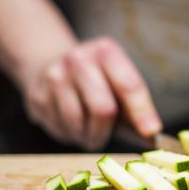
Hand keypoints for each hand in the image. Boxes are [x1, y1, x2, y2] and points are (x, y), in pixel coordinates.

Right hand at [22, 37, 161, 150]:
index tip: (151, 132)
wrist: (48, 62)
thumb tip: (150, 134)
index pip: (128, 85)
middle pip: (103, 108)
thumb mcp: (116, 80)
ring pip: (77, 123)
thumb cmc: (95, 79)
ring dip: (86, 137)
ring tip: (86, 131)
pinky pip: (59, 128)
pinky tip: (69, 123)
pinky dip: (68, 135)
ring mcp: (54, 76)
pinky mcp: (37, 95)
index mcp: (105, 51)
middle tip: (103, 138)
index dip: (142, 111)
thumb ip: (133, 106)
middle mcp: (78, 59)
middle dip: (106, 131)